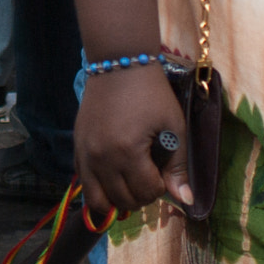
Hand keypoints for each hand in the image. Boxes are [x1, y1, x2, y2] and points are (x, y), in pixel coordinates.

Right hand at [75, 64, 191, 214]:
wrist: (118, 64)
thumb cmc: (151, 93)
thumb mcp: (172, 126)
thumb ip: (177, 166)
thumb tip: (186, 200)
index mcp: (128, 151)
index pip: (146, 192)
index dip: (160, 187)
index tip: (163, 171)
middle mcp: (102, 158)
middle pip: (123, 200)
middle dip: (142, 196)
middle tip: (150, 177)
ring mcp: (85, 153)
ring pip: (98, 200)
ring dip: (118, 200)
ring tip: (130, 185)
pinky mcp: (77, 147)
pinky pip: (83, 183)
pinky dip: (98, 189)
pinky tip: (112, 179)